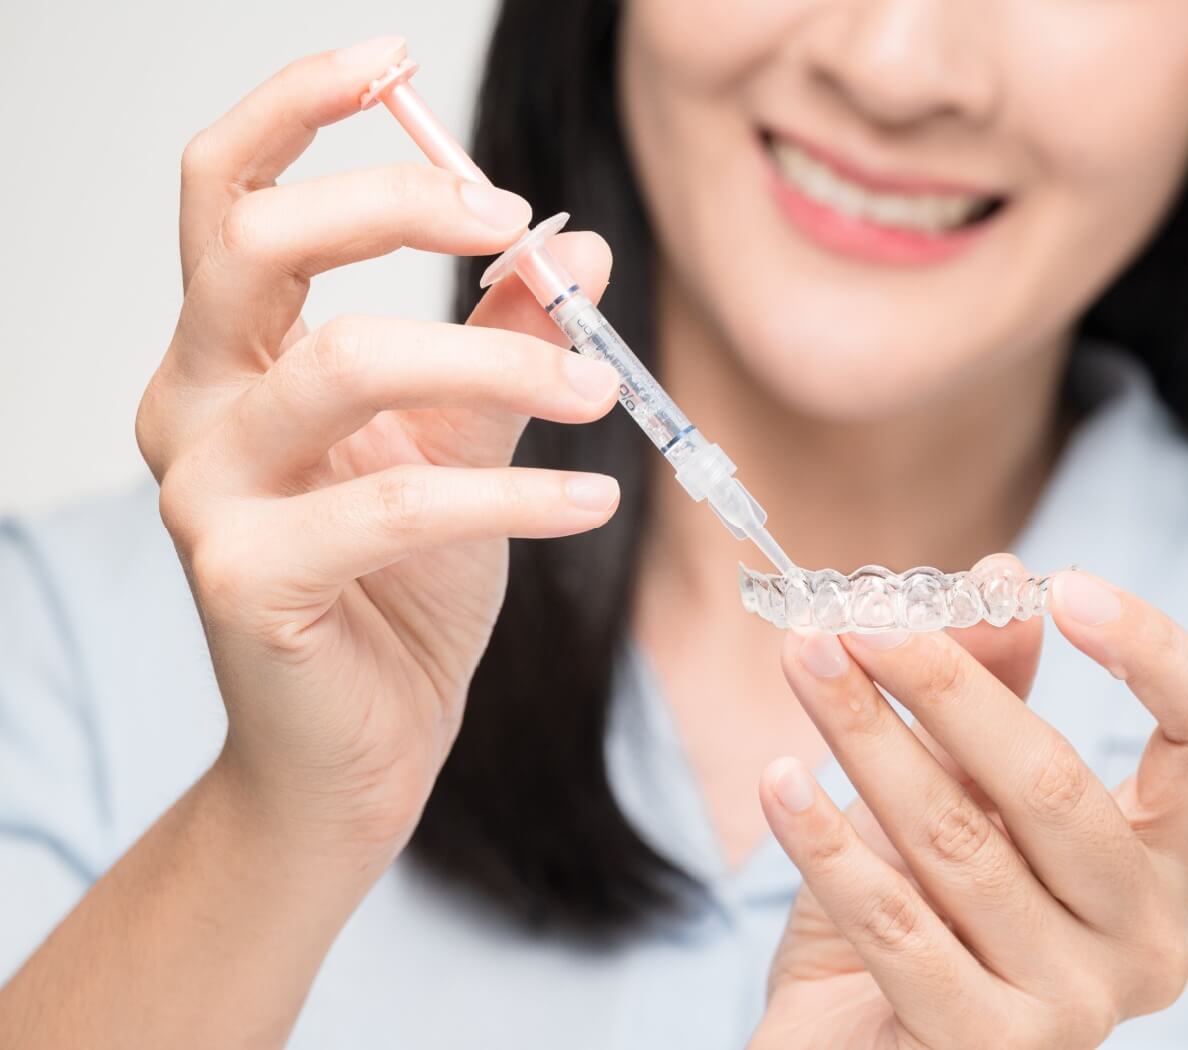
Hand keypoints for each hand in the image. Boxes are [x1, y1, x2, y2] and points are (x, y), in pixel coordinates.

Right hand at [138, 38, 621, 859]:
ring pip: (342, 363)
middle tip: (513, 224)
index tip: (395, 60)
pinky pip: (395, 502)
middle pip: (261, 244)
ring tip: (594, 389)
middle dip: (398, 205)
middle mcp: (193, 407)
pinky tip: (591, 501)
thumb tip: (573, 245)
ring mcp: (205, 496)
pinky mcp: (245, 579)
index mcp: (232, 358)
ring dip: (494, 358)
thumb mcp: (462, 445)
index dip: (297, 109)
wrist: (362, 751)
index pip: (226, 195)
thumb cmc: (401, 592)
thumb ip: (504, 344)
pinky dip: (515, 492)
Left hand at [753, 556, 1187, 1048]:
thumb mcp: (960, 794)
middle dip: (947, 684)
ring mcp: (1074, 1007)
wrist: (853, 1048)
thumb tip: (1002, 580)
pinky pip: (894, 924)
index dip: (1157, 652)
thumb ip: (991, 696)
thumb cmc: (919, 914)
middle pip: (1058, 782)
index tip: (1067, 586)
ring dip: (867, 737)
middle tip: (863, 618)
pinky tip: (780, 779)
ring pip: (959, 840)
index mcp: (1160, 866)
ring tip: (806, 661)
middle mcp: (1142, 940)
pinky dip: (827, 843)